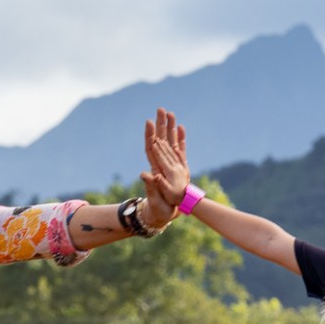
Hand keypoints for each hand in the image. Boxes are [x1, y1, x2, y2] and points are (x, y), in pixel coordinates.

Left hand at [138, 108, 188, 228]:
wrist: (164, 214)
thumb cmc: (159, 209)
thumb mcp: (154, 199)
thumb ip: (151, 186)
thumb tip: (143, 174)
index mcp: (154, 169)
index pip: (150, 149)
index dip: (149, 135)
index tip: (148, 122)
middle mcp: (159, 164)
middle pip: (159, 140)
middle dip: (159, 125)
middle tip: (160, 109)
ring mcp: (167, 164)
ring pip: (168, 142)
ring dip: (168, 128)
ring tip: (170, 112)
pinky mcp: (175, 167)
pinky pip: (177, 149)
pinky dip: (179, 137)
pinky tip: (181, 127)